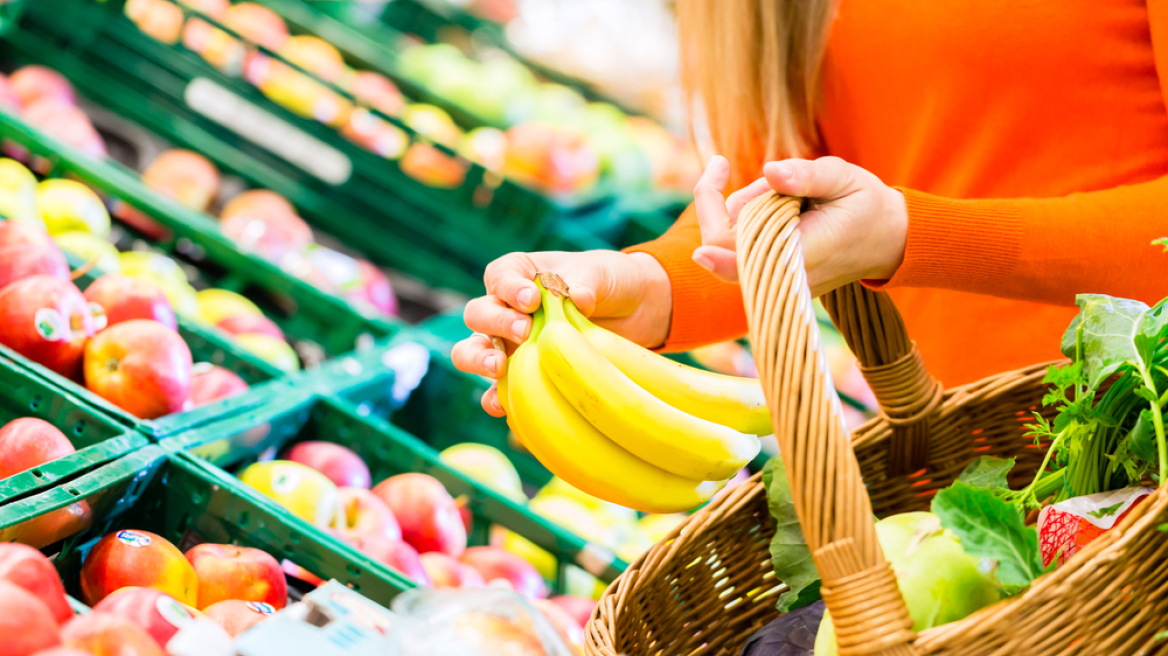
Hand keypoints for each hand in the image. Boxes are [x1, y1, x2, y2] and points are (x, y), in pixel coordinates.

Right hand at [452, 250, 671, 416]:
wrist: (633, 312)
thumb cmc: (610, 283)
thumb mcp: (602, 273)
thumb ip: (586, 281)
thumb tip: (578, 298)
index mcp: (521, 274)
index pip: (500, 277)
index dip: (509, 288)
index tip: (531, 299)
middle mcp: (507, 308)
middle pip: (479, 314)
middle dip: (496, 323)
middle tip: (524, 331)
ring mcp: (511, 344)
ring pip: (473, 350)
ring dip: (478, 358)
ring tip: (498, 366)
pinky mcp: (522, 375)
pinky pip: (497, 389)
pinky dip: (495, 397)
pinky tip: (503, 404)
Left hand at [692, 155, 908, 295]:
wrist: (888, 240)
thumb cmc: (866, 205)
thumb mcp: (843, 178)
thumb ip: (807, 176)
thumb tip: (770, 171)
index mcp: (801, 252)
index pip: (739, 255)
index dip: (715, 237)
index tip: (707, 217)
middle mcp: (784, 275)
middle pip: (723, 247)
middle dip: (723, 203)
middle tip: (733, 169)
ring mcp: (777, 281)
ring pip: (731, 243)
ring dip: (744, 210)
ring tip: (786, 193)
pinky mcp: (774, 278)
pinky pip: (743, 249)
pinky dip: (749, 221)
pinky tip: (779, 206)